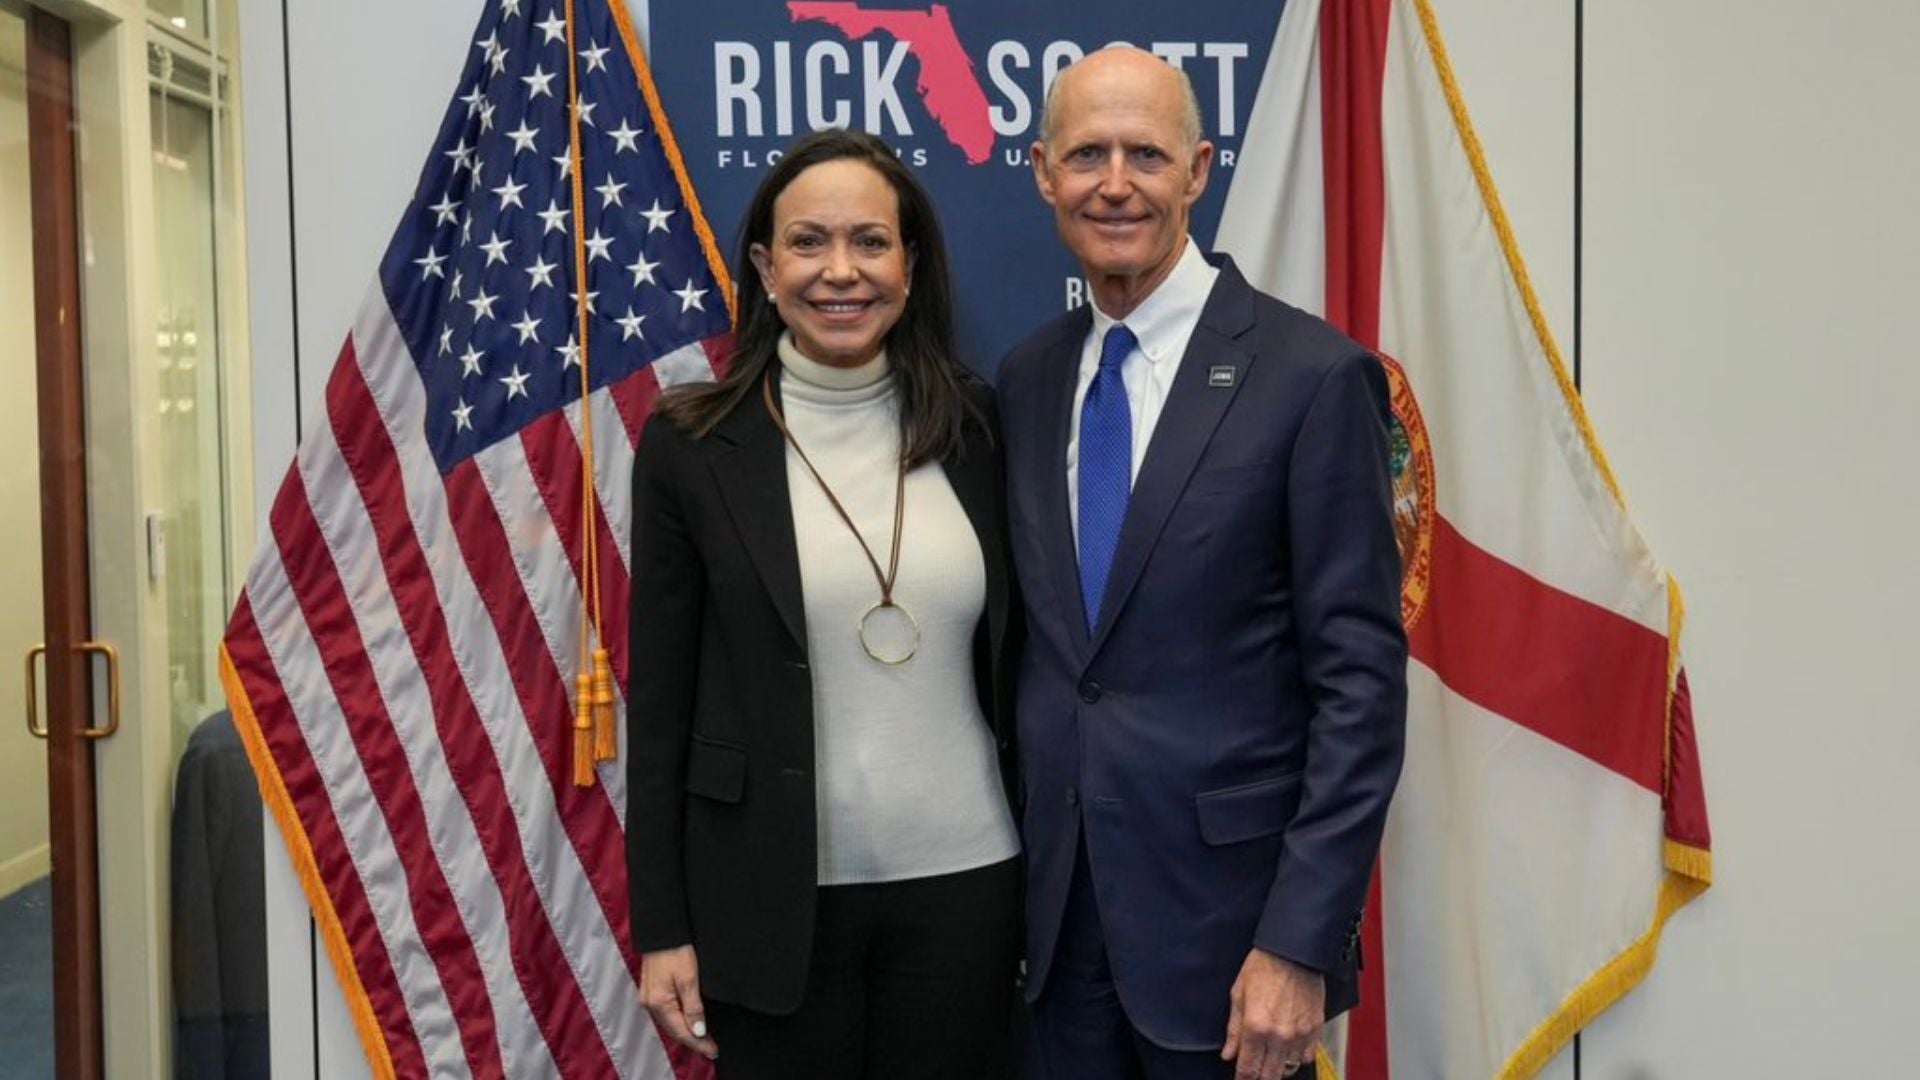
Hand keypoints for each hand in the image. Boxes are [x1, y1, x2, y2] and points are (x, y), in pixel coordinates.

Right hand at [639, 945, 717, 1059]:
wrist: (661, 931)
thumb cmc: (675, 950)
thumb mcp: (689, 979)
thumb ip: (693, 1007)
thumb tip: (698, 1031)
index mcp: (658, 1003)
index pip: (681, 1031)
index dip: (698, 1043)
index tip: (713, 1051)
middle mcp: (649, 1004)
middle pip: (674, 1029)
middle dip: (693, 1040)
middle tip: (711, 1048)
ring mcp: (648, 998)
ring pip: (670, 1022)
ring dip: (686, 1032)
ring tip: (703, 1040)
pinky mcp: (651, 991)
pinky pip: (666, 1013)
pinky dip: (678, 1021)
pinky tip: (688, 1022)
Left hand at [1221, 947, 1323, 1079]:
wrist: (1293, 951)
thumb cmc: (1265, 966)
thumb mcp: (1239, 995)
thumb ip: (1233, 1029)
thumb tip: (1229, 1052)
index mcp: (1256, 1026)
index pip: (1248, 1069)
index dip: (1242, 1079)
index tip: (1241, 1079)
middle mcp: (1280, 1034)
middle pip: (1270, 1075)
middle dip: (1260, 1076)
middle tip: (1255, 1069)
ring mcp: (1300, 1033)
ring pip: (1290, 1068)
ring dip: (1279, 1067)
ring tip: (1271, 1055)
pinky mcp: (1316, 1028)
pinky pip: (1308, 1056)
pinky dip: (1298, 1057)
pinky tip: (1289, 1047)